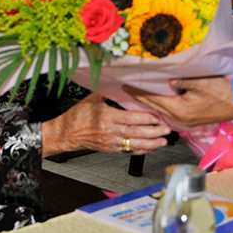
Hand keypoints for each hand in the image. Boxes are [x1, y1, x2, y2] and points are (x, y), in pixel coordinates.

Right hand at [41, 92, 169, 157]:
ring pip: (134, 144)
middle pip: (135, 133)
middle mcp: (109, 131)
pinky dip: (140, 150)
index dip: (145, 119)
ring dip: (150, 144)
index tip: (157, 117)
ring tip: (163, 141)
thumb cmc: (77, 116)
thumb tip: (119, 82)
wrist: (65, 134)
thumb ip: (107, 92)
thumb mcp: (92, 99)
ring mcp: (110, 142)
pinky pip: (128, 151)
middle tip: (166, 129)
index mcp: (106, 117)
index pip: (130, 119)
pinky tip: (150, 148)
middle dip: (153, 132)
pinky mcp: (109, 149)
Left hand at [125, 76, 232, 126]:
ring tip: (137, 93)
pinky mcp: (191, 119)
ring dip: (149, 102)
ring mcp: (185, 121)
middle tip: (127, 88)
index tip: (126, 85)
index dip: (139, 92)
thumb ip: (182, 81)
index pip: (153, 99)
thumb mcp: (201, 82)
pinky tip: (157, 100)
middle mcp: (180, 119)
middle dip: (139, 98)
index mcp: (180, 110)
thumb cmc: (223, 92)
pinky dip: (160, 105)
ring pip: (160, 111)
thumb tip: (167, 80)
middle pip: (154, 107)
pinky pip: (169, 112)